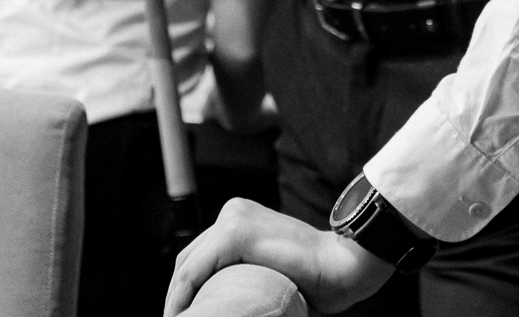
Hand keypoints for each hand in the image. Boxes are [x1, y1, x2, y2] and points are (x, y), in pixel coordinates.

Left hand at [163, 199, 394, 314]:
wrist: (341, 265)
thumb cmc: (315, 275)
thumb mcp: (268, 269)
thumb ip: (244, 272)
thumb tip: (224, 303)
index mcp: (241, 217)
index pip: (200, 255)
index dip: (185, 288)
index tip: (183, 314)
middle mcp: (232, 211)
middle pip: (190, 258)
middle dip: (178, 293)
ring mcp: (233, 218)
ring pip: (188, 265)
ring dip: (177, 297)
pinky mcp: (235, 234)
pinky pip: (195, 270)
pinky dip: (182, 295)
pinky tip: (181, 315)